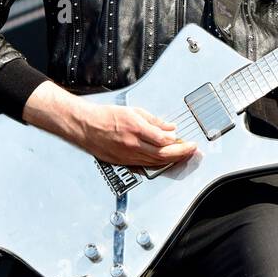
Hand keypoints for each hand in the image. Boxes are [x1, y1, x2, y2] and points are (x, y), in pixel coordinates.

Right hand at [72, 100, 199, 169]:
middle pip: (162, 155)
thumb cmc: (106, 116)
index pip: (164, 140)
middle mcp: (133, 144)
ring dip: (171, 160)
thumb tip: (170, 127)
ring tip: (181, 155)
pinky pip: (144, 165)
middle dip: (180, 154)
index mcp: (136, 129)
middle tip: (191, 151)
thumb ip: (154, 120)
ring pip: (155, 162)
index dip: (179, 142)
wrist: (85, 126)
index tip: (188, 141)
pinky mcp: (123, 162)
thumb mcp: (133, 111)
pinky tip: (164, 160)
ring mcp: (127, 155)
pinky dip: (157, 163)